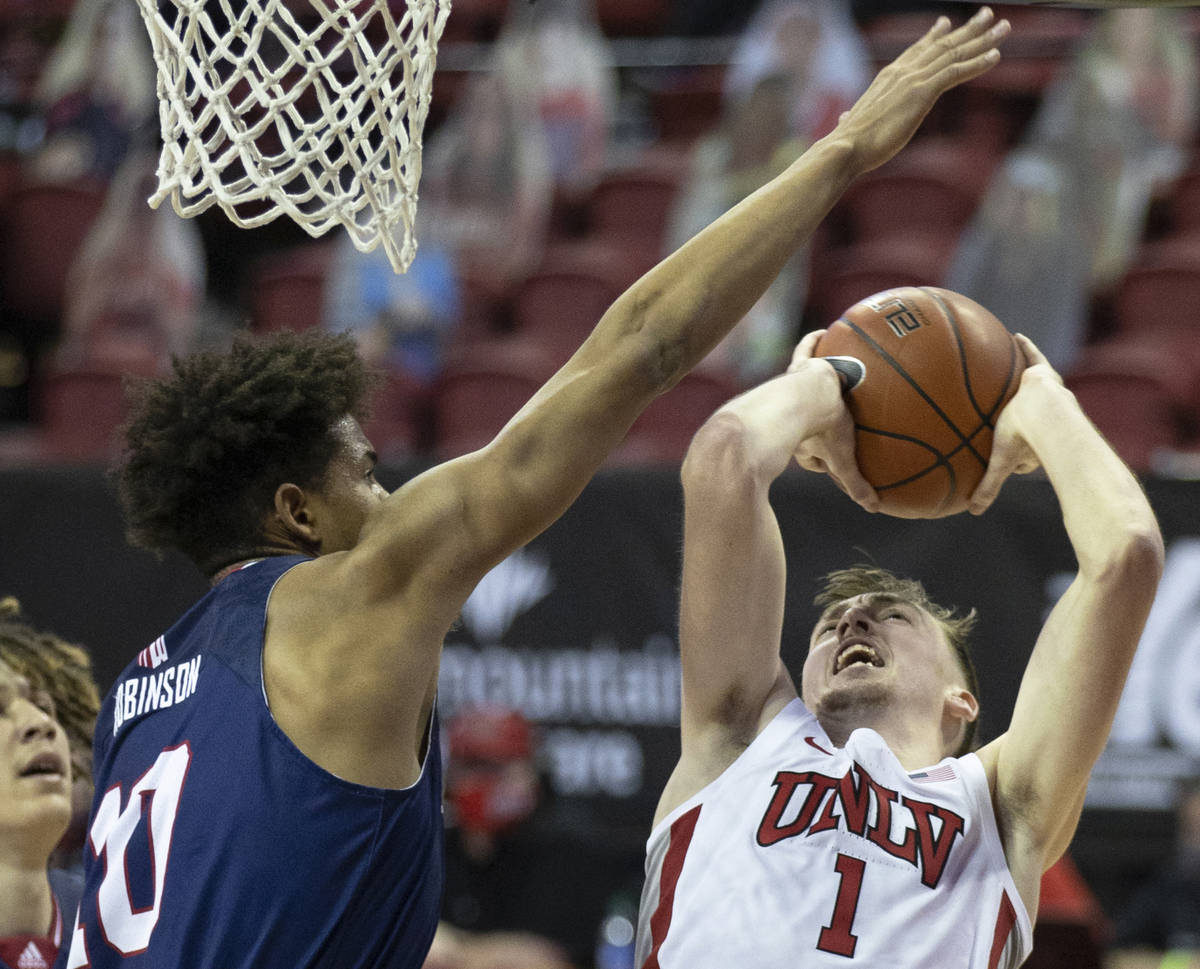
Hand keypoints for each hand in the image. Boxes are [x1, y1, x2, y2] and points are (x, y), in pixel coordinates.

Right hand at [788, 331, 878, 512]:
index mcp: (803, 440)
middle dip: (818, 420)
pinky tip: (826, 329)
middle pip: (809, 418)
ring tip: (830, 372)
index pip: (814, 455)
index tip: (833, 460)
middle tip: (833, 416)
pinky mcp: (800, 366)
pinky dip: (815, 340)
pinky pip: (808, 349)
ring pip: (806, 386)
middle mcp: (796, 414)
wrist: (795, 404)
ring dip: (815, 379)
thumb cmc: (818, 433)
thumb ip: (855, 483)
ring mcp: (795, 388)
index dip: (823, 461)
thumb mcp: (842, 458)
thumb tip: (874, 508)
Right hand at [834, 7, 1009, 174]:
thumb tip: (844, 120)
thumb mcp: (852, 124)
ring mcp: (913, 80)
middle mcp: (903, 71)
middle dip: (968, 30)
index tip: (947, 23)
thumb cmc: (848, 143)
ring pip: (954, 53)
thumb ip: (853, 117)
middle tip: (988, 15)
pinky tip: (995, 55)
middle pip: (941, 45)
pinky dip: (978, 63)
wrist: (846, 147)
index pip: (915, 51)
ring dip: (982, 40)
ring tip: (1003, 27)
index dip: (934, 36)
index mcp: (887, 78)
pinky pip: (956, 72)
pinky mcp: (922, 92)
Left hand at [968, 334, 1060, 514]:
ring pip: (1031, 383)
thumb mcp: (1002, 463)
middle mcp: (1044, 413)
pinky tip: (1013, 334)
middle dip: (1021, 409)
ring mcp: (1046, 392)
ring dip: (1023, 378)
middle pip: (1027, 410)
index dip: (1017, 447)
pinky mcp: (1044, 372)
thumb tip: (972, 511)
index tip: (1009, 445)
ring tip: (1012, 372)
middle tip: (1011, 407)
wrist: (1050, 416)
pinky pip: (1032, 355)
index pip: (1025, 443)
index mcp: (1036, 438)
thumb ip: (988, 486)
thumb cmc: (1026, 441)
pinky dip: (1024, 346)